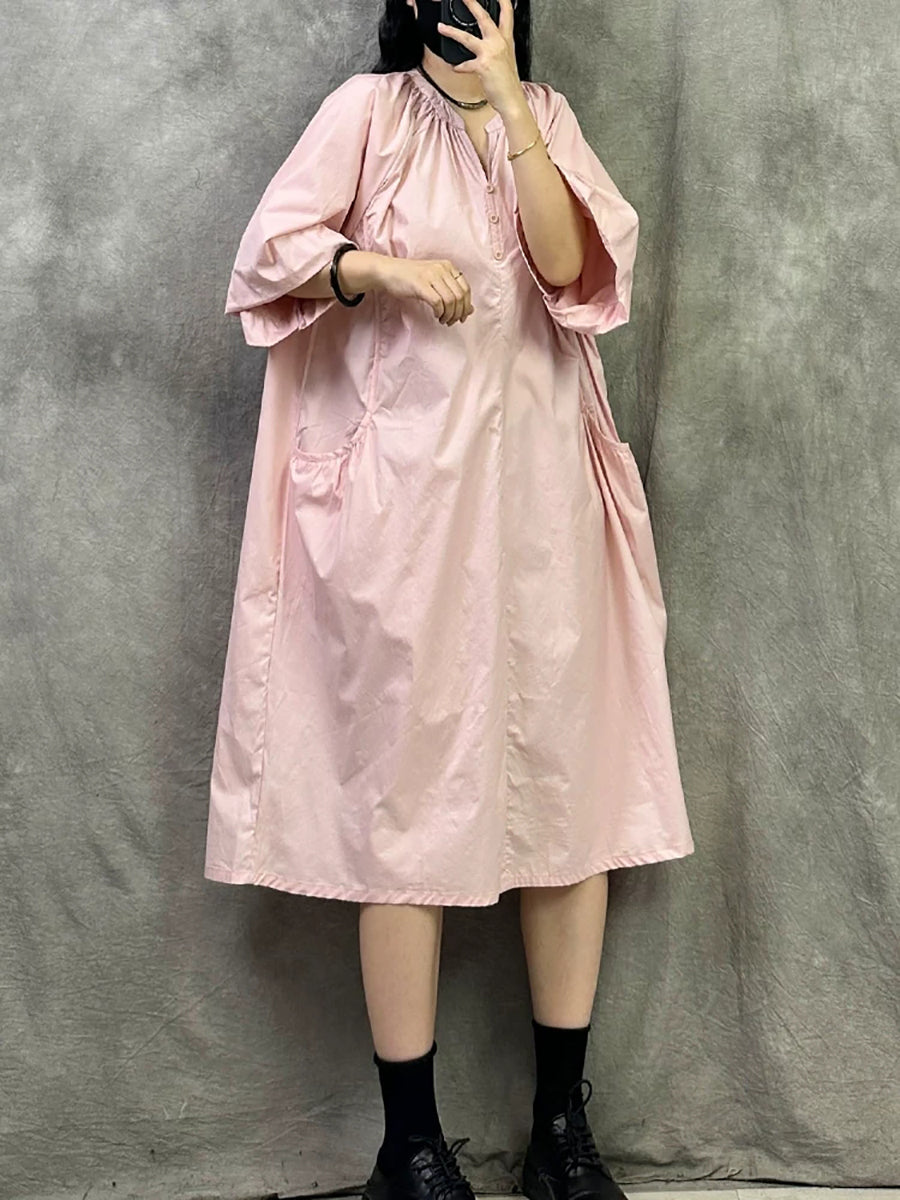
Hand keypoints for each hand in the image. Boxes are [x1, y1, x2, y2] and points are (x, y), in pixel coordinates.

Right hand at [379, 256, 474, 325]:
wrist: (388, 271)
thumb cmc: (410, 279)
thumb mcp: (434, 283)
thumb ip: (452, 293)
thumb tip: (470, 310)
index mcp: (448, 266)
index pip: (466, 289)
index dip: (466, 306)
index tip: (461, 317)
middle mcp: (442, 269)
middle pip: (460, 296)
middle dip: (458, 313)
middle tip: (451, 322)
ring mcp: (431, 275)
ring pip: (451, 300)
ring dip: (449, 315)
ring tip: (443, 320)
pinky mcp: (421, 284)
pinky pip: (437, 302)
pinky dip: (439, 312)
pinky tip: (436, 315)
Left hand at [437, 0, 525, 115]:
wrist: (511, 100)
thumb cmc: (508, 82)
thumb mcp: (506, 59)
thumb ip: (497, 47)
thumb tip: (486, 42)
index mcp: (506, 39)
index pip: (507, 13)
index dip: (502, 0)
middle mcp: (499, 42)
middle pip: (484, 17)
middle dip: (472, 4)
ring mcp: (490, 53)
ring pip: (467, 38)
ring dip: (452, 32)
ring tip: (441, 28)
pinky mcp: (483, 66)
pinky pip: (465, 64)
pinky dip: (459, 67)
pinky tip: (455, 68)